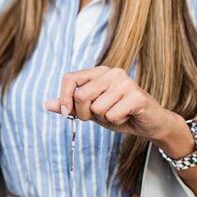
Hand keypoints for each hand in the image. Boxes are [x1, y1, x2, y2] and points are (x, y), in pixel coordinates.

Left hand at [45, 66, 194, 156]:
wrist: (150, 124)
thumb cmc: (119, 114)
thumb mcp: (90, 111)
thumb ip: (70, 106)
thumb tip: (47, 103)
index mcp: (99, 73)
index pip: (69, 78)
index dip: (64, 98)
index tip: (67, 113)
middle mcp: (112, 73)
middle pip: (80, 95)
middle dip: (85, 113)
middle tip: (100, 116)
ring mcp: (126, 82)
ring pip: (96, 108)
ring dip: (104, 119)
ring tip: (117, 114)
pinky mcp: (136, 96)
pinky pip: (111, 115)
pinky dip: (116, 122)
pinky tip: (127, 116)